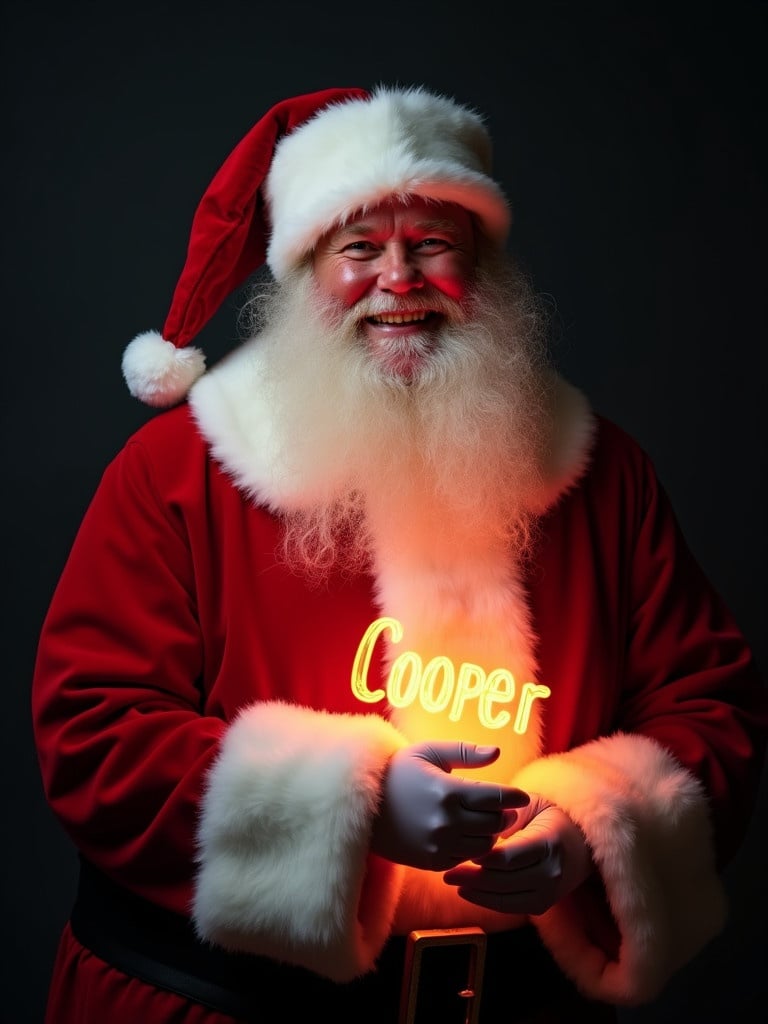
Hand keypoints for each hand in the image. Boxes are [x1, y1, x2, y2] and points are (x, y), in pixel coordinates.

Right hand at [370, 742, 529, 870]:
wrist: (364, 805)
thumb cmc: (400, 771)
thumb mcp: (429, 752)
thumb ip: (465, 751)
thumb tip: (497, 752)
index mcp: (446, 790)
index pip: (494, 797)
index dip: (513, 796)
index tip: (522, 795)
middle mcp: (445, 821)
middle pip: (495, 823)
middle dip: (503, 814)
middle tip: (503, 807)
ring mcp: (438, 844)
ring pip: (485, 844)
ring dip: (490, 833)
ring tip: (485, 821)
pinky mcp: (432, 862)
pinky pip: (467, 858)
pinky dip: (473, 847)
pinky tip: (466, 834)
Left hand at [443, 794, 593, 914]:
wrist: (579, 844)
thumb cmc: (549, 818)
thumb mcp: (531, 805)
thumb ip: (508, 815)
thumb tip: (482, 827)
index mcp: (549, 843)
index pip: (510, 857)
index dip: (484, 858)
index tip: (462, 852)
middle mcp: (551, 871)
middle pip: (505, 880)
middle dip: (473, 878)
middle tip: (447, 872)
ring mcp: (549, 892)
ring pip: (506, 897)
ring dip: (476, 892)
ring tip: (452, 881)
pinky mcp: (542, 904)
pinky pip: (510, 907)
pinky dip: (487, 901)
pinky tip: (468, 892)